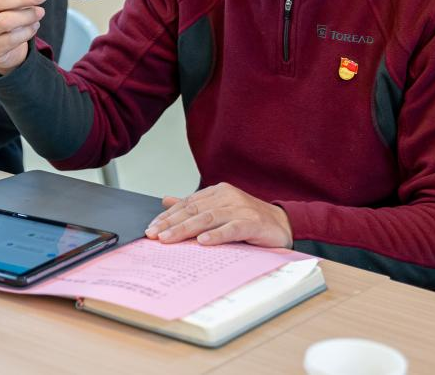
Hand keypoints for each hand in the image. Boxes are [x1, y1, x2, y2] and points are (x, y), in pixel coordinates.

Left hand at [144, 182, 292, 247]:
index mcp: (218, 192)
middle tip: (154, 235)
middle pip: (194, 210)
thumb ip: (194, 205)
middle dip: (171, 223)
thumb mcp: (219, 209)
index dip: (168, 216)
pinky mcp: (252, 222)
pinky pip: (231, 228)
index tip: (152, 228)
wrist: (283, 224)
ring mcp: (240, 209)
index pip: (187, 204)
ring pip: (208, 218)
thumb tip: (166, 201)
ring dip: (186, 229)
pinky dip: (216, 235)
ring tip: (169, 239)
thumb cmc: (250, 219)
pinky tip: (203, 241)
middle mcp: (227, 197)